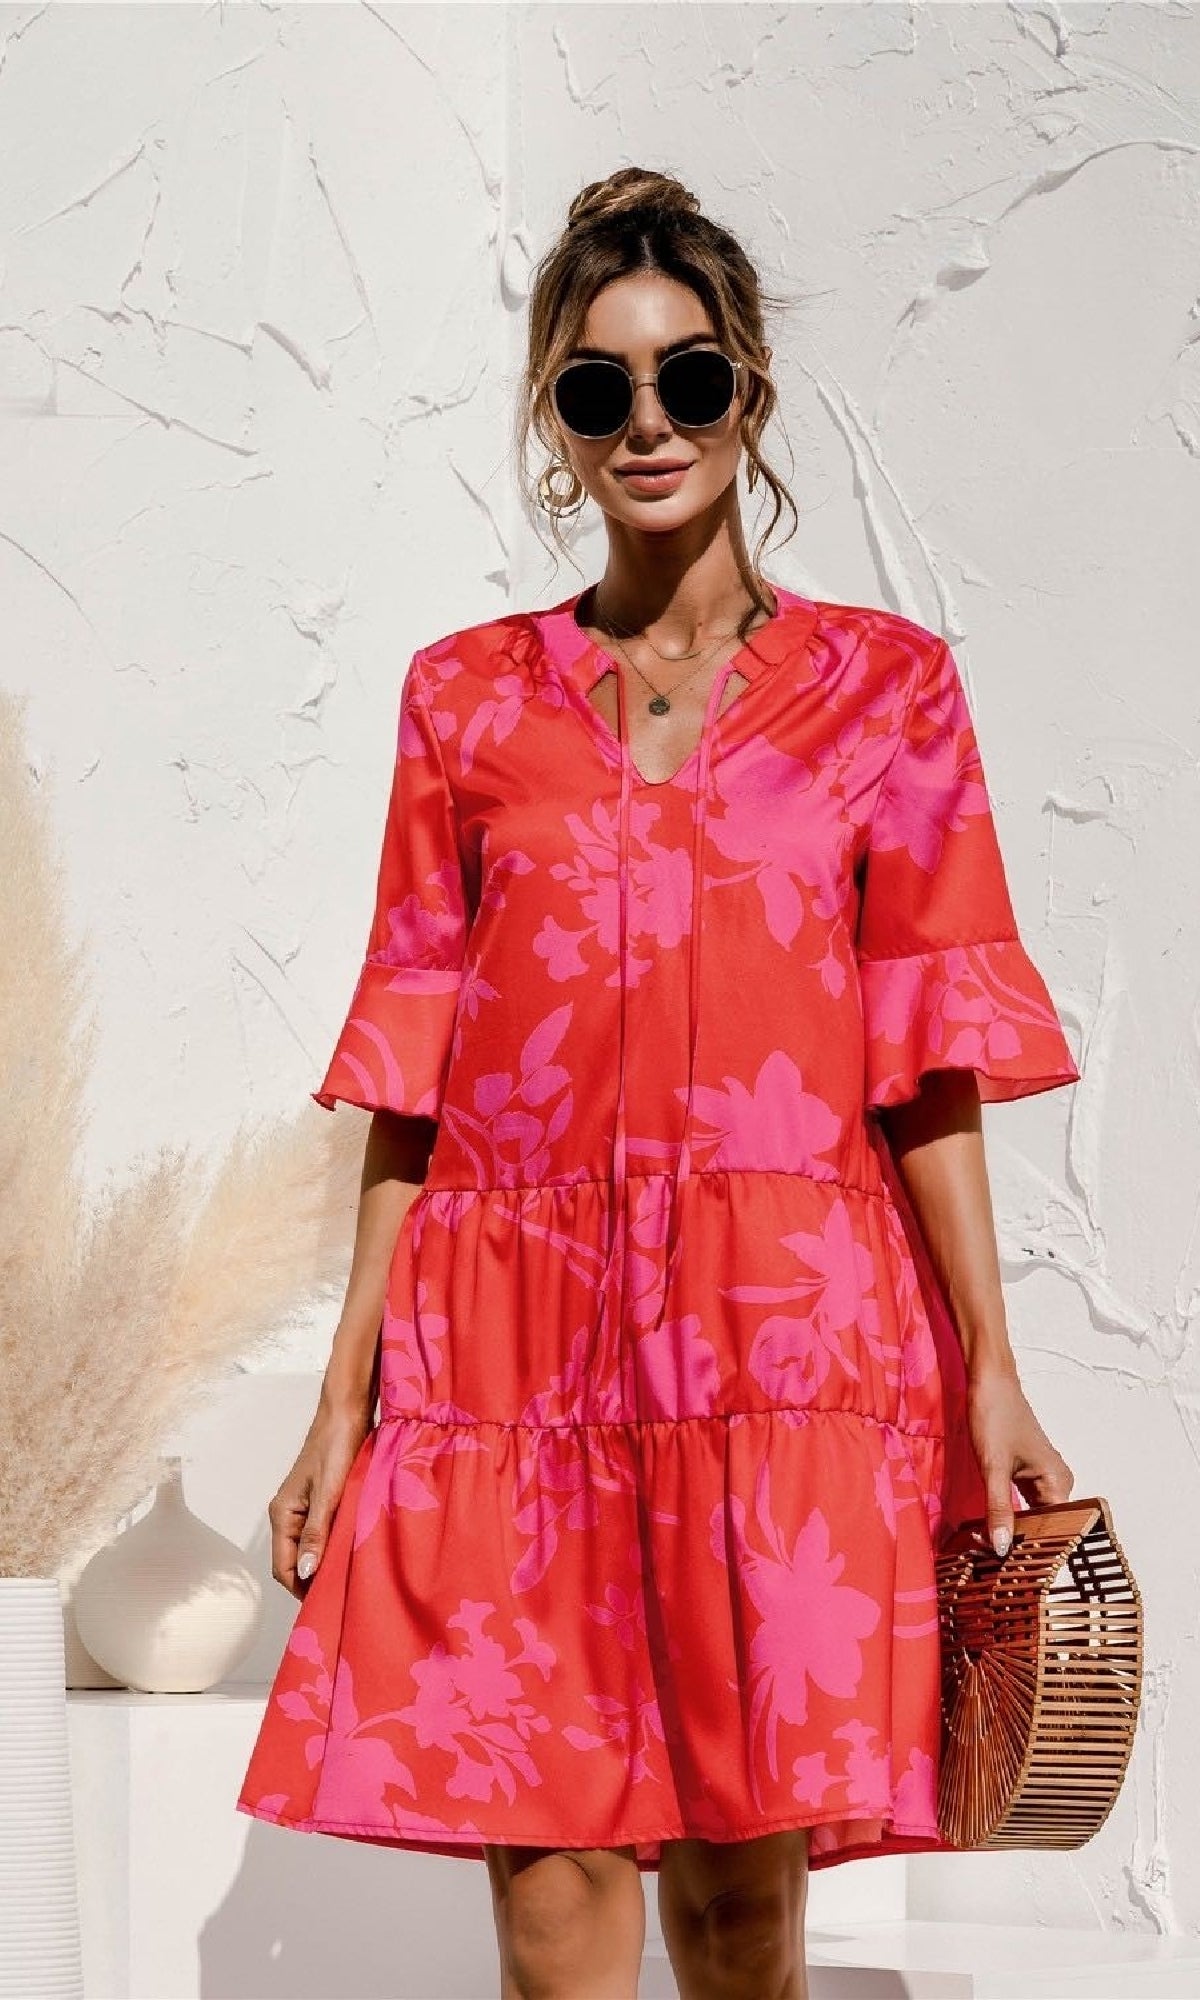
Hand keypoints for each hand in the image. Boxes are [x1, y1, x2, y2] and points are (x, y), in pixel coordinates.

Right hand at [267, 1400, 372, 1600]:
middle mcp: (288, 1514)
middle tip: (340, 1598)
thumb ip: (316, 1533)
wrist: (347, 1412)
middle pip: (294, 1562)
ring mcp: (304, 1507)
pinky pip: (321, 1534)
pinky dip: (333, 1547)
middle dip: (312, 1581)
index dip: (301, 1589)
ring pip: (309, 1549)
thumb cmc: (336, 1445)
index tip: (324, 1606)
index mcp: (283, 1514)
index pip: (283, 1567)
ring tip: (348, 1579)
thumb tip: (306, 1572)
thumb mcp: (328, 1493)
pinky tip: (352, 1552)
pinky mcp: (320, 1501)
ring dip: (325, 1564)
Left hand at [965, 1361, 1073, 1557]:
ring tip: (993, 1557)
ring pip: (1030, 1516)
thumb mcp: (993, 1466)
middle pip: (1044, 1526)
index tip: (1022, 1578)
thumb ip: (998, 1509)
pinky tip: (991, 1530)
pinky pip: (1021, 1503)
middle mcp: (1056, 1482)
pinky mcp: (1024, 1472)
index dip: (1039, 1553)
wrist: (989, 1379)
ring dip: (1014, 1532)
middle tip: (1000, 1573)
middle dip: (1023, 1546)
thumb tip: (1000, 1549)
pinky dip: (1007, 1516)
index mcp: (1059, 1483)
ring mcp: (1041, 1477)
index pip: (1057, 1531)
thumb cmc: (995, 1415)